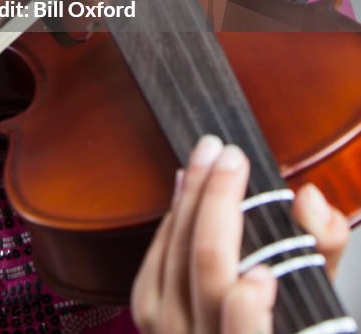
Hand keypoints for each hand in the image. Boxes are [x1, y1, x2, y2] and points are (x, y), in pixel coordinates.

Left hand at [131, 135, 349, 333]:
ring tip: (208, 154)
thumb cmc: (283, 317)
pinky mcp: (147, 310)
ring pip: (176, 255)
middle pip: (208, 272)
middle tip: (232, 157)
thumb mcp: (315, 293)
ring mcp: (169, 330)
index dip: (247, 313)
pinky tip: (185, 184)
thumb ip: (322, 247)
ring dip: (192, 194)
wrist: (230, 332)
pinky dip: (173, 216)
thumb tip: (308, 199)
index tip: (264, 275)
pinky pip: (156, 256)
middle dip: (218, 203)